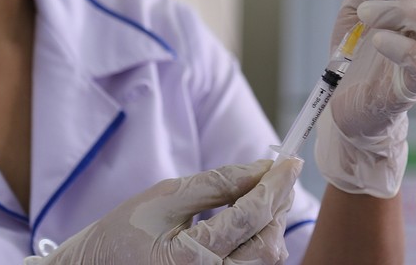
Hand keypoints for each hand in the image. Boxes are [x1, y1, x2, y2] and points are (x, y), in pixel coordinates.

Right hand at [24, 159, 301, 264]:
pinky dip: (261, 239)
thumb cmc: (124, 232)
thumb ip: (217, 183)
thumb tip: (261, 167)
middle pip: (269, 246)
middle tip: (281, 176)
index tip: (291, 162)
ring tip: (266, 194)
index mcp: (190, 258)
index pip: (251, 216)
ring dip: (273, 222)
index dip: (276, 185)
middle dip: (280, 206)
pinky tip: (252, 218)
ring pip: (267, 260)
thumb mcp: (166, 197)